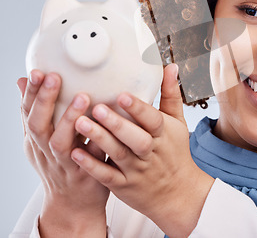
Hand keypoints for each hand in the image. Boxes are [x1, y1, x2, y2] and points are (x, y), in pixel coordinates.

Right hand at [18, 70, 108, 236]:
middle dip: (44, 101)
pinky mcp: (86, 174)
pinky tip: (104, 127)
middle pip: (38, 126)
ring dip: (69, 120)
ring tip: (82, 97)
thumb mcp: (40, 138)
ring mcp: (65, 163)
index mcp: (35, 140)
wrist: (73, 203)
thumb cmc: (60, 163)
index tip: (36, 71)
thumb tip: (22, 80)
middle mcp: (46, 151)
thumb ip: (35, 112)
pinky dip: (95, 143)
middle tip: (54, 77)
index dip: (30, 92)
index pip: (27, 113)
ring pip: (61, 143)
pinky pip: (90, 158)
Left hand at [71, 63, 214, 237]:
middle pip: (135, 138)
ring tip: (79, 122)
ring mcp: (136, 170)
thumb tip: (171, 66)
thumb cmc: (174, 152)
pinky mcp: (123, 185)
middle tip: (96, 107)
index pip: (152, 120)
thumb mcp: (177, 123)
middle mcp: (150, 152)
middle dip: (116, 124)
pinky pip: (107, 176)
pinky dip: (92, 166)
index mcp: (163, 134)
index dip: (138, 108)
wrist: (176, 193)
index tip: (122, 94)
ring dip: (99, 139)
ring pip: (117, 155)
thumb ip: (170, 94)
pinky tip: (76, 153)